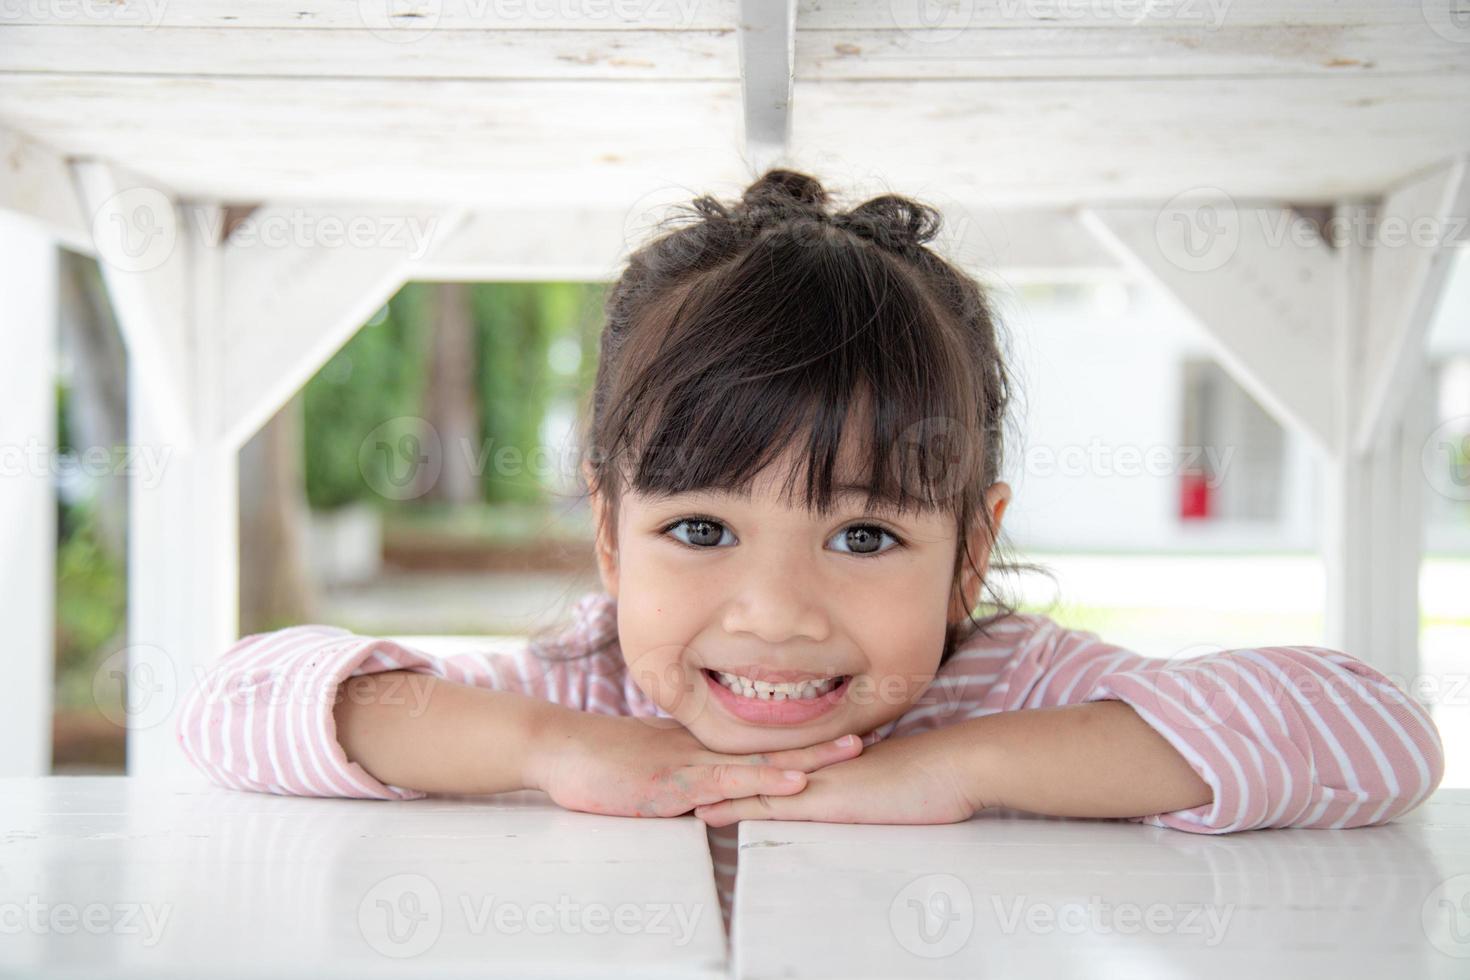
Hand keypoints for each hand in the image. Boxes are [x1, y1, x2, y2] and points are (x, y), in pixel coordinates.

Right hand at [526, 709, 864, 817]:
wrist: (556, 749)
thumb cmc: (598, 756)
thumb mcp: (649, 758)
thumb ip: (681, 762)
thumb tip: (711, 774)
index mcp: (698, 741)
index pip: (760, 734)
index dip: (803, 731)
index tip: (844, 724)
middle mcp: (702, 747)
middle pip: (772, 740)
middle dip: (822, 737)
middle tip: (870, 729)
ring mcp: (689, 764)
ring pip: (759, 758)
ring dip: (808, 755)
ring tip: (851, 750)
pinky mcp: (673, 786)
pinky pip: (726, 783)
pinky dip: (762, 781)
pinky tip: (792, 781)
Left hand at [691, 727, 982, 826]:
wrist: (956, 767)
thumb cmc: (935, 774)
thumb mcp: (890, 775)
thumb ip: (866, 777)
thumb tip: (857, 785)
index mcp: (828, 756)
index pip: (775, 755)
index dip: (740, 756)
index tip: (704, 757)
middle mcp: (815, 763)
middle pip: (753, 762)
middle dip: (713, 766)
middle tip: (670, 769)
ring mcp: (817, 780)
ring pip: (753, 782)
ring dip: (713, 787)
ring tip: (674, 793)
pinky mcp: (825, 801)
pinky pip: (772, 804)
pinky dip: (738, 806)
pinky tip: (710, 812)